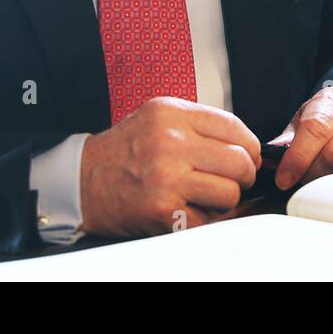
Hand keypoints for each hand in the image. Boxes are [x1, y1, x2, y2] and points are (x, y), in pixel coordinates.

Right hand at [78, 97, 260, 236]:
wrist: (82, 181)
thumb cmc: (125, 150)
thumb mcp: (158, 118)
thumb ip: (198, 124)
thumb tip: (246, 146)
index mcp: (171, 113)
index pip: (234, 127)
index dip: (250, 146)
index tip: (250, 157)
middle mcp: (170, 142)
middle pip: (239, 161)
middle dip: (244, 175)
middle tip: (234, 180)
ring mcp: (167, 177)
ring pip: (230, 193)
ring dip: (224, 200)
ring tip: (206, 196)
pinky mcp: (163, 210)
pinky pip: (208, 220)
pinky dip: (203, 219)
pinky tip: (187, 209)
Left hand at [270, 86, 332, 189]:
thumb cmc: (327, 121)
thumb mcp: (304, 120)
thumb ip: (287, 139)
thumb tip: (269, 159)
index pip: (316, 128)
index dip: (297, 157)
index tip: (283, 179)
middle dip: (310, 175)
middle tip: (300, 181)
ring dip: (327, 185)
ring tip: (318, 181)